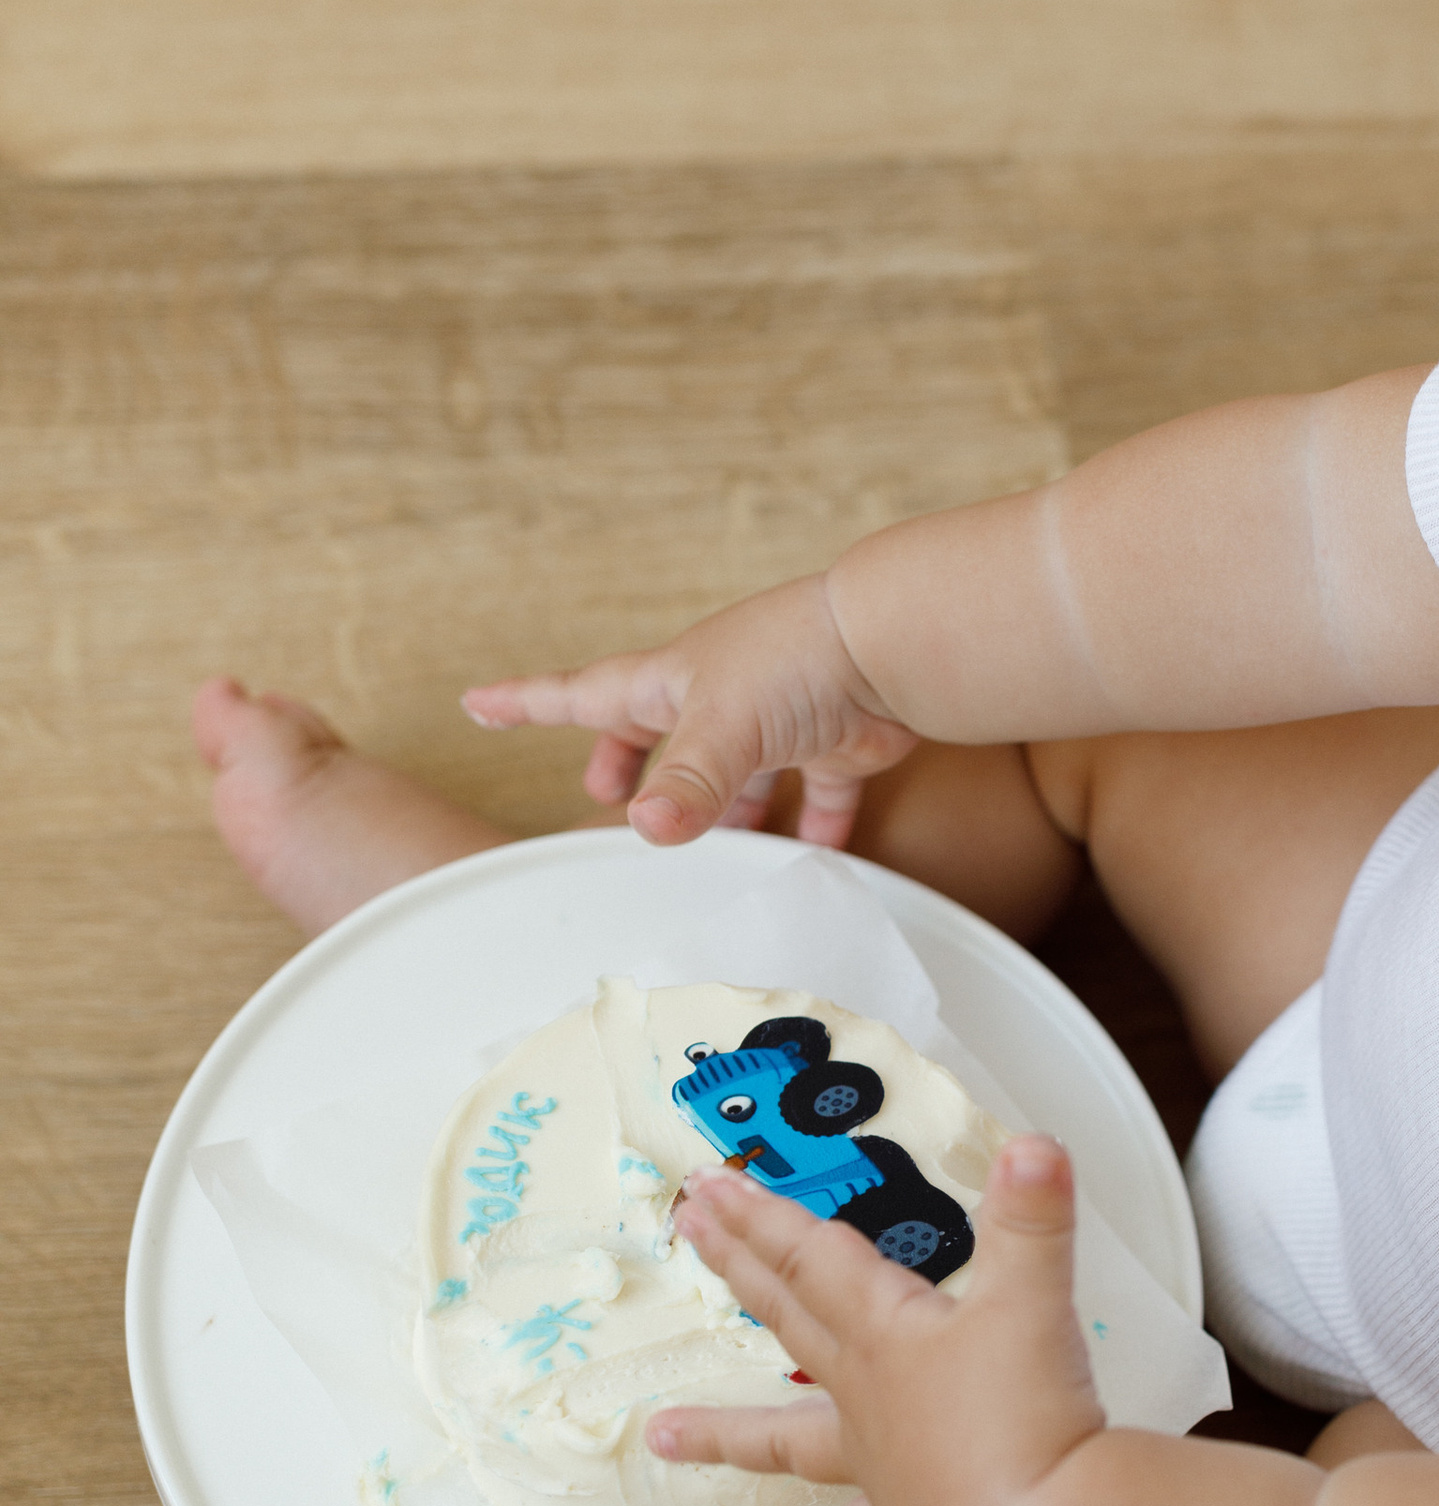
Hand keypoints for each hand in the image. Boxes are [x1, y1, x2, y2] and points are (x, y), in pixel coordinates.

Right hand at [461, 571, 918, 848]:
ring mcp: (778, 720)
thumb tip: (645, 829)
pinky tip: (807, 860)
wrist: (895, 644)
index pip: (582, 694)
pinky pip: (815, 796)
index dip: (527, 703)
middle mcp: (721, 696)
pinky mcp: (835, 744)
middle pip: (655, 732)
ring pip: (735, 773)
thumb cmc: (799, 660)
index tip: (476, 704)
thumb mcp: (725, 724)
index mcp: (673, 681)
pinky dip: (809, 827)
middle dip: (625, 761)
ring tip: (705, 848)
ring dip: (719, 810)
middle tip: (603, 794)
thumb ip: (687, 783)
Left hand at [648, 1133, 1104, 1505]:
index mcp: (888, 1331)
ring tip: (661, 1437)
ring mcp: (877, 1462)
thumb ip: (1032, 1220)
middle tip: (684, 1229)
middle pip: (787, 1314)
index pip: (813, 1255)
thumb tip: (1033, 1148)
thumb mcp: (1034, 1301)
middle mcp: (865, 1393)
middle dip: (738, 1264)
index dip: (764, 1213)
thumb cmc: (1028, 1418)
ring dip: (723, 1434)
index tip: (710, 1186)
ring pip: (785, 1439)